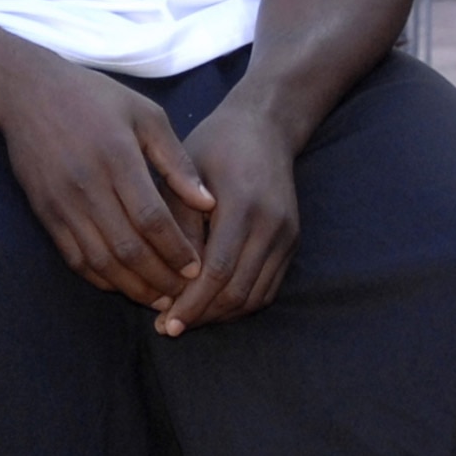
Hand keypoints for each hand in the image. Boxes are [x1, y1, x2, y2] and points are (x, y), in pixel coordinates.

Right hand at [0, 49, 213, 309]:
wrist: (26, 92)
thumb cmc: (94, 97)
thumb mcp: (144, 114)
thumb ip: (175, 160)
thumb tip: (207, 202)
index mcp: (116, 157)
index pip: (152, 219)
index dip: (177, 250)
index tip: (199, 268)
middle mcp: (86, 185)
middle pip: (128, 248)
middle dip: (160, 278)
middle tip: (185, 293)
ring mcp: (62, 203)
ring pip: (101, 260)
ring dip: (133, 286)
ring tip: (159, 298)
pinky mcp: (45, 213)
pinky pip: (74, 257)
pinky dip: (101, 278)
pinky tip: (123, 284)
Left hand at [155, 94, 301, 333]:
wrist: (264, 128)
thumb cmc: (212, 148)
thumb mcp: (184, 178)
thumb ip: (178, 227)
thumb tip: (169, 282)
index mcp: (242, 205)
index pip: (216, 272)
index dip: (190, 304)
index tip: (164, 323)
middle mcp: (271, 225)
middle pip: (237, 292)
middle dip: (202, 316)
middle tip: (168, 328)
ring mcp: (286, 236)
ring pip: (255, 296)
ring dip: (220, 315)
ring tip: (186, 320)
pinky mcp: (291, 242)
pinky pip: (268, 288)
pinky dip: (240, 304)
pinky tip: (211, 307)